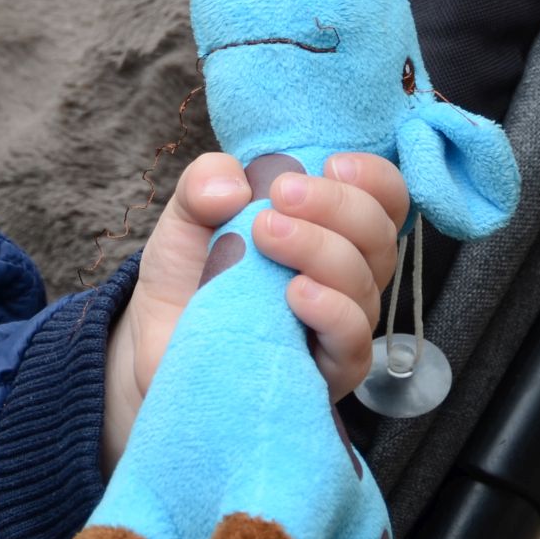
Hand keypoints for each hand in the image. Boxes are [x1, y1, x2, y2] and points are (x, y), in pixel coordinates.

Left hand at [102, 152, 408, 470]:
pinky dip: (330, 310)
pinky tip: (295, 293)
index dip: (374, 178)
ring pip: (364, 283)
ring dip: (321, 248)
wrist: (155, 344)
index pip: (384, 201)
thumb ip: (205, 181)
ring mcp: (339, 326)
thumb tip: (234, 184)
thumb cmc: (188, 275)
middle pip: (379, 236)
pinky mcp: (325, 373)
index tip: (332, 164)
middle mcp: (346, 276)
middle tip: (283, 193)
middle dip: (336, 205)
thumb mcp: (189, 213)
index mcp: (330, 229)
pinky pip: (352, 341)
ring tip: (267, 233)